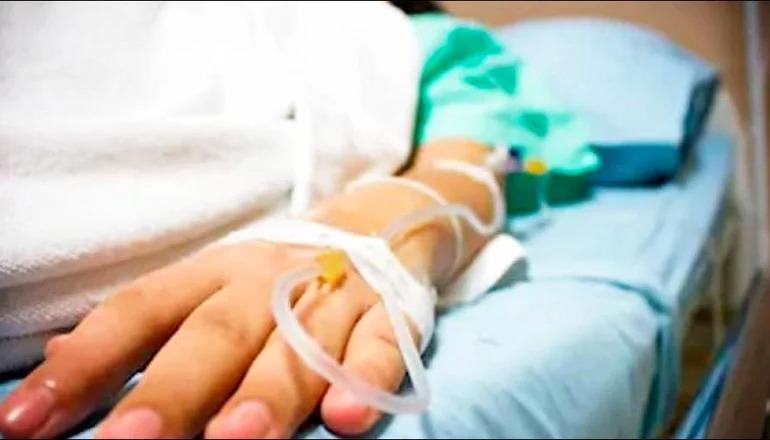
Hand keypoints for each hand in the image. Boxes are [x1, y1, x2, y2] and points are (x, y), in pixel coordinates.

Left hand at [0, 241, 418, 438]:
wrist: (378, 223)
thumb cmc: (278, 275)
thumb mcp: (209, 286)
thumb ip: (145, 327)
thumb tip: (59, 362)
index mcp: (214, 271)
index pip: (140, 311)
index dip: (87, 364)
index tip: (26, 422)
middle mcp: (268, 279)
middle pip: (216, 332)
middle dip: (174, 389)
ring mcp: (332, 293)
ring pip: (300, 344)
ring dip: (268, 391)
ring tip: (235, 439)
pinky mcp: (389, 311)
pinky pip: (381, 343)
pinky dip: (366, 377)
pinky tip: (347, 417)